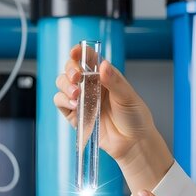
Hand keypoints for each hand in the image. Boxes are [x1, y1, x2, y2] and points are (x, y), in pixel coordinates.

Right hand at [54, 45, 173, 192]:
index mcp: (105, 76)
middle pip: (71, 69)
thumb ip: (114, 81)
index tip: (75, 52)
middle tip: (76, 77)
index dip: (80, 52)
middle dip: (70, 70)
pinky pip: (60, 103)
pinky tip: (74, 104)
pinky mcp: (76, 115)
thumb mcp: (128, 97)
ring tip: (76, 94)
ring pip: (63, 84)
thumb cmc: (135, 118)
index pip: (89, 59)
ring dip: (65, 86)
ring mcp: (82, 100)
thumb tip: (103, 65)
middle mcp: (91, 86)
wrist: (133, 143)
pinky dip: (63, 101)